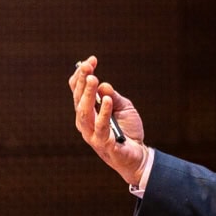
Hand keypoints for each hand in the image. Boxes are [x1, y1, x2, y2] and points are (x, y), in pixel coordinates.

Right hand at [70, 55, 146, 185]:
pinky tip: (107, 100)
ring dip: (88, 94)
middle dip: (82, 81)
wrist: (137, 154)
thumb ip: (113, 96)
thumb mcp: (123, 107)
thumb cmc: (127, 130)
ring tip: (93, 79)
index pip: (78, 91)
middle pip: (78, 99)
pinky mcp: (103, 144)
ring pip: (84, 113)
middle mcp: (85, 122)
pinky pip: (100, 127)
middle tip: (88, 67)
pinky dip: (103, 112)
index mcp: (88, 112)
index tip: (91, 60)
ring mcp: (91, 134)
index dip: (81, 75)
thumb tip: (103, 85)